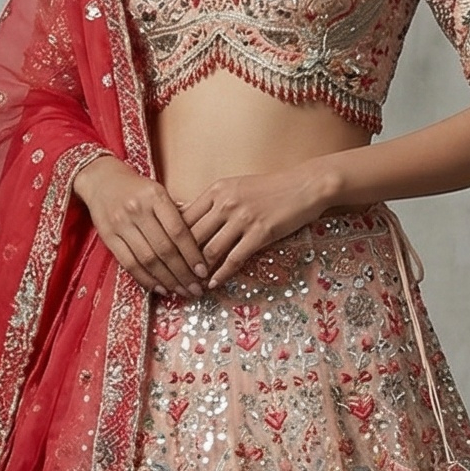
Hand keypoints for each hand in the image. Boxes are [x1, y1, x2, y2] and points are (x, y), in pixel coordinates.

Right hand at [72, 155, 207, 295]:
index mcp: (155, 196)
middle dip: (183, 273)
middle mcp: (137, 210)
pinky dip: (146, 279)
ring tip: (181, 291)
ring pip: (147, 259)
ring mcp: (120, 224)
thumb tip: (201, 243)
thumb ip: (177, 215)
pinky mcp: (108, 237)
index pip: (178, 231)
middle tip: (196, 289)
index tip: (203, 272)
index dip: (192, 255)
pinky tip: (160, 288)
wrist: (102, 179)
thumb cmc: (137, 188)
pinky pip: (129, 263)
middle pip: (164, 249)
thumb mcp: (159, 192)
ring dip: (167, 280)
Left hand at [183, 160, 338, 288]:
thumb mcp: (235, 187)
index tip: (165, 257)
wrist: (304, 186)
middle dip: (181, 260)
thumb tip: (183, 216)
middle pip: (193, 237)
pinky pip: (235, 258)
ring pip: (210, 250)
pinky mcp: (260, 233)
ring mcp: (243, 218)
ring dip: (199, 271)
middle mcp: (226, 203)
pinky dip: (222, 274)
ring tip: (192, 284)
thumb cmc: (269, 188)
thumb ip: (211, 202)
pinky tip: (214, 284)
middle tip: (174, 277)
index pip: (184, 218)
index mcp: (216, 190)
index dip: (172, 240)